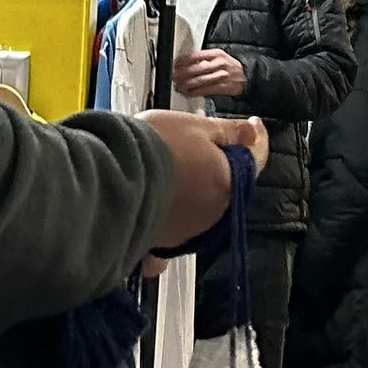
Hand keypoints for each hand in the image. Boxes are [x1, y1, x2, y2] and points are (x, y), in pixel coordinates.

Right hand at [145, 111, 267, 247]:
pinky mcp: (162, 242)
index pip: (255, 159)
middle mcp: (214, 213)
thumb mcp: (196, 126)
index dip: (254, 138)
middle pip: (225, 184)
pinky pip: (171, 228)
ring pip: (199, 205)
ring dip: (191, 188)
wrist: (112, 177)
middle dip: (217, 165)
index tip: (252, 124)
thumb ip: (229, 131)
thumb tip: (253, 131)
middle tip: (199, 143)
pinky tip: (156, 201)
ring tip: (169, 164)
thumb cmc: (155, 147)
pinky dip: (167, 215)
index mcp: (228, 182)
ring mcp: (188, 231)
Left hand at [174, 47, 248, 99]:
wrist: (248, 76)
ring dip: (186, 84)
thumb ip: (204, 58)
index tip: (175, 64)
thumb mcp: (219, 56)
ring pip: (199, 81)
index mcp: (216, 54)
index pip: (196, 56)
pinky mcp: (224, 87)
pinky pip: (206, 90)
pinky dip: (195, 92)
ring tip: (178, 86)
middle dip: (182, 74)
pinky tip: (188, 93)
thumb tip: (185, 62)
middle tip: (174, 76)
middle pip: (196, 69)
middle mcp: (219, 64)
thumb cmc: (230, 67)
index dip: (183, 60)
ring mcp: (222, 76)